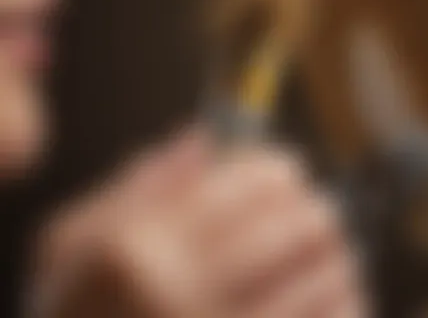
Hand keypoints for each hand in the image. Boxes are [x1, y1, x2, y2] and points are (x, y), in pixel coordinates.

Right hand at [30, 128, 365, 317]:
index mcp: (145, 249)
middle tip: (307, 217)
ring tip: (315, 263)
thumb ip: (138, 186)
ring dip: (331, 260)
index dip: (283, 171)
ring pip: (332, 274)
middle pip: (310, 224)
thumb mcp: (73, 246)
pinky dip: (340, 305)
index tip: (283, 177)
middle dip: (315, 212)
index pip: (259, 182)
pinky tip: (319, 306)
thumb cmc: (77, 311)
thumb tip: (202, 140)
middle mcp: (187, 297)